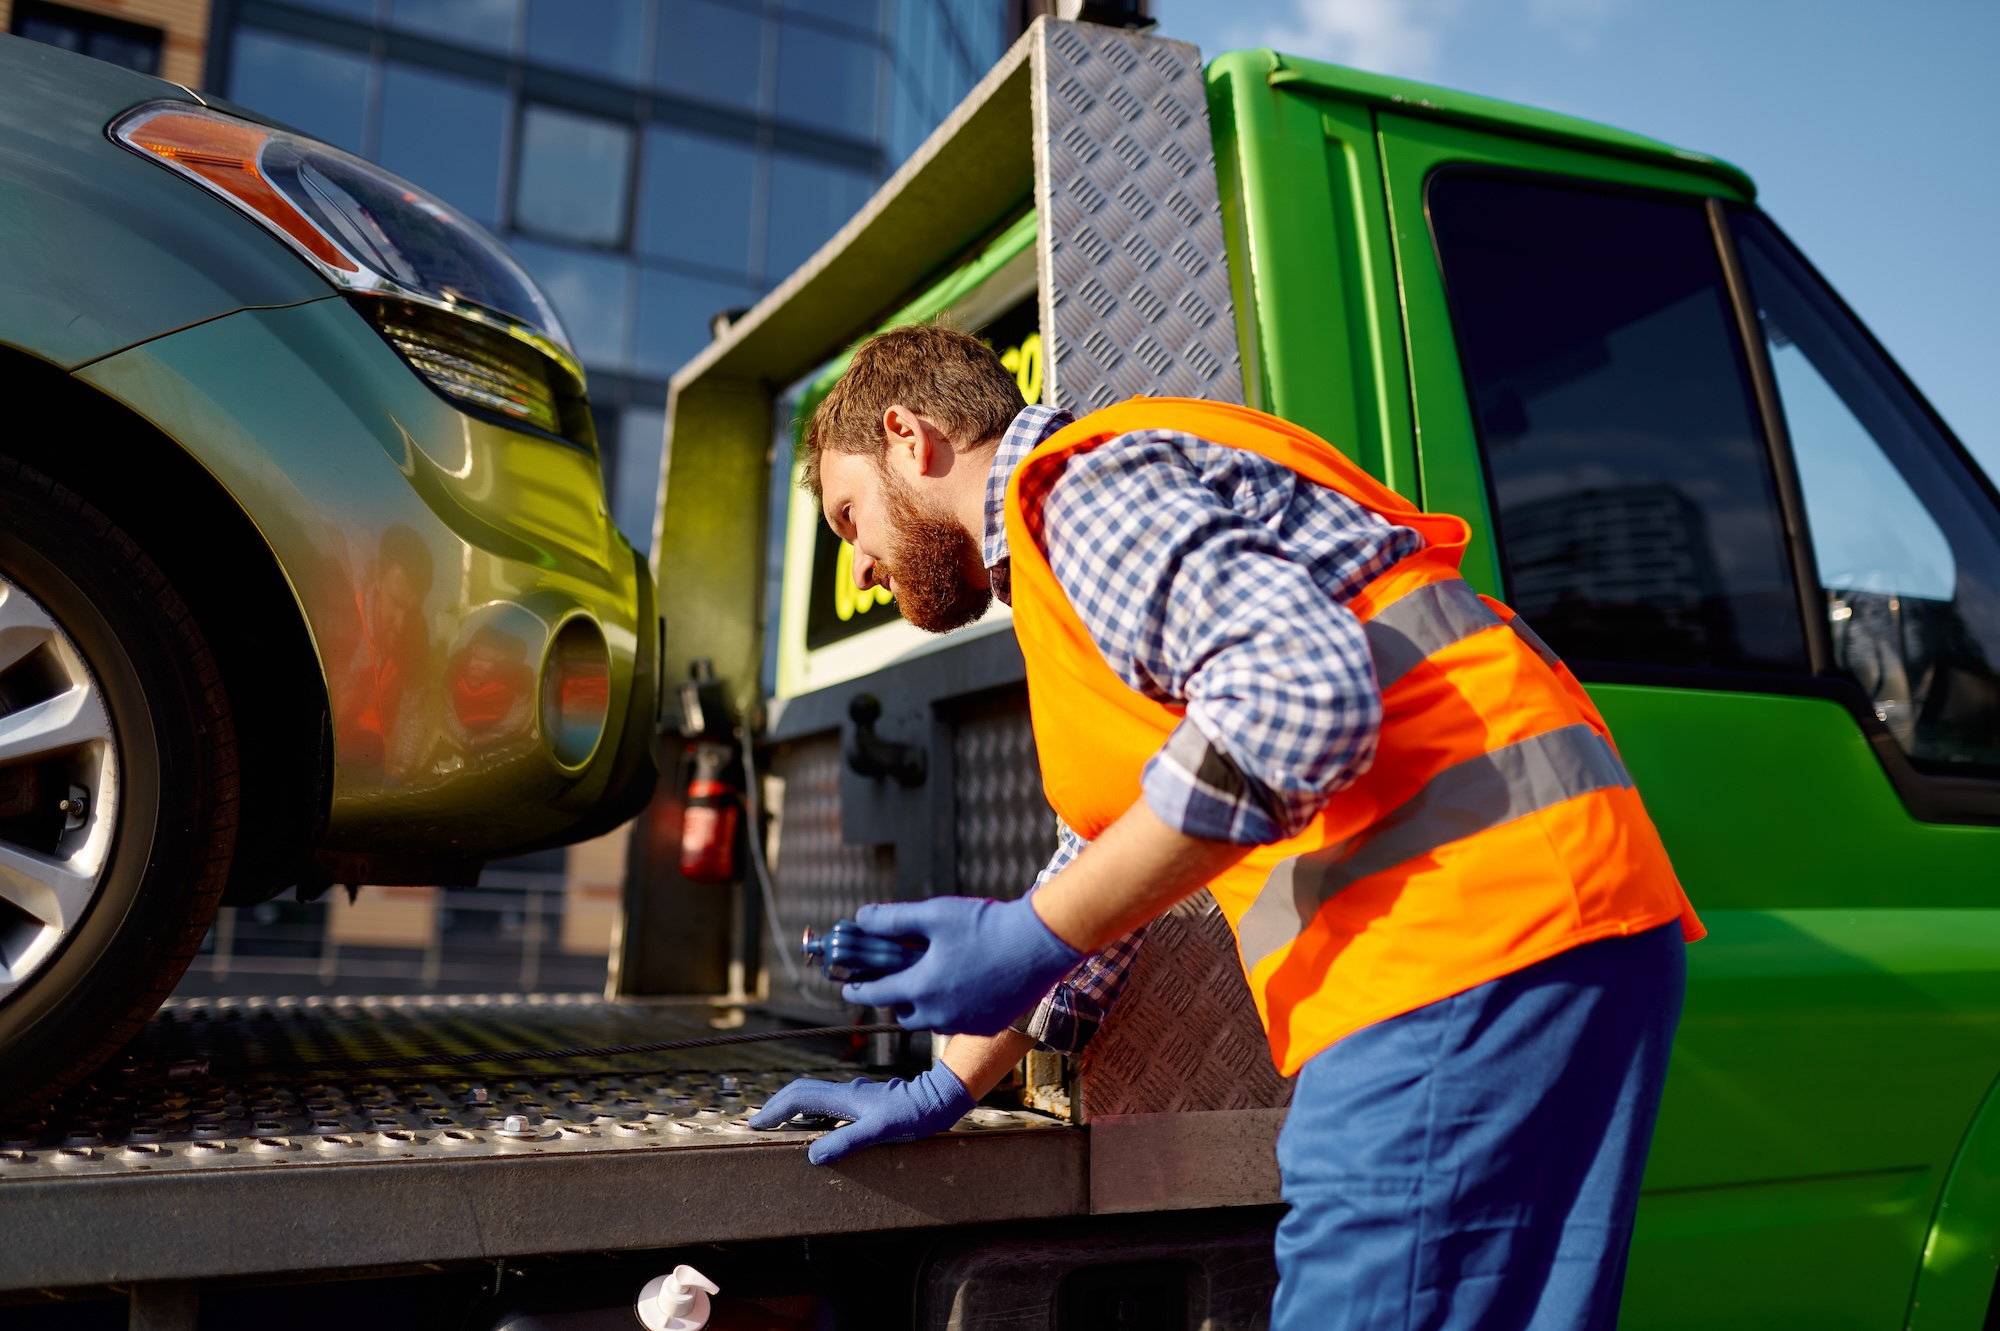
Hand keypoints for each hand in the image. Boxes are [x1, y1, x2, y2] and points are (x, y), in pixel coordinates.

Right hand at [748, 1067, 973, 1164]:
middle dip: (777, 1105)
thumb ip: (846, 1142)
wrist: (939, 1099)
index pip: (799, 1097)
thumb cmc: (913, 1116)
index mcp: (845, 1098)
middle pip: (802, 1091)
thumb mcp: (879, 1132)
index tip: (756, 1125)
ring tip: (781, 1125)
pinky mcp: (866, 1102)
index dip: (774, 1110)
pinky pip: (829, 1103)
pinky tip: (817, 1126)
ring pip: (815, 1095)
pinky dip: (813, 1112)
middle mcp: (847, 1093)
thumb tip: (812, 1155)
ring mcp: (856, 1096)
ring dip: (794, 1107)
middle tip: (760, 1124)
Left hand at [840, 896, 1082, 1035]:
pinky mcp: (989, 1026)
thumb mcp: (933, 914)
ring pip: (931, 1019)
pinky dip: (953, 1007)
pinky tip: (963, 985)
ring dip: (925, 1003)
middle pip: (903, 1012)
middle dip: (894, 997)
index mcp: (920, 988)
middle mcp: (939, 1015)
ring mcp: (965, 1024)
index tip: (848, 987)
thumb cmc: (985, 925)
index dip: (857, 989)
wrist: (1040, 943)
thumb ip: (892, 920)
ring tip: (932, 978)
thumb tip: (861, 918)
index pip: (874, 995)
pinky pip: (959, 1022)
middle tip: (895, 978)